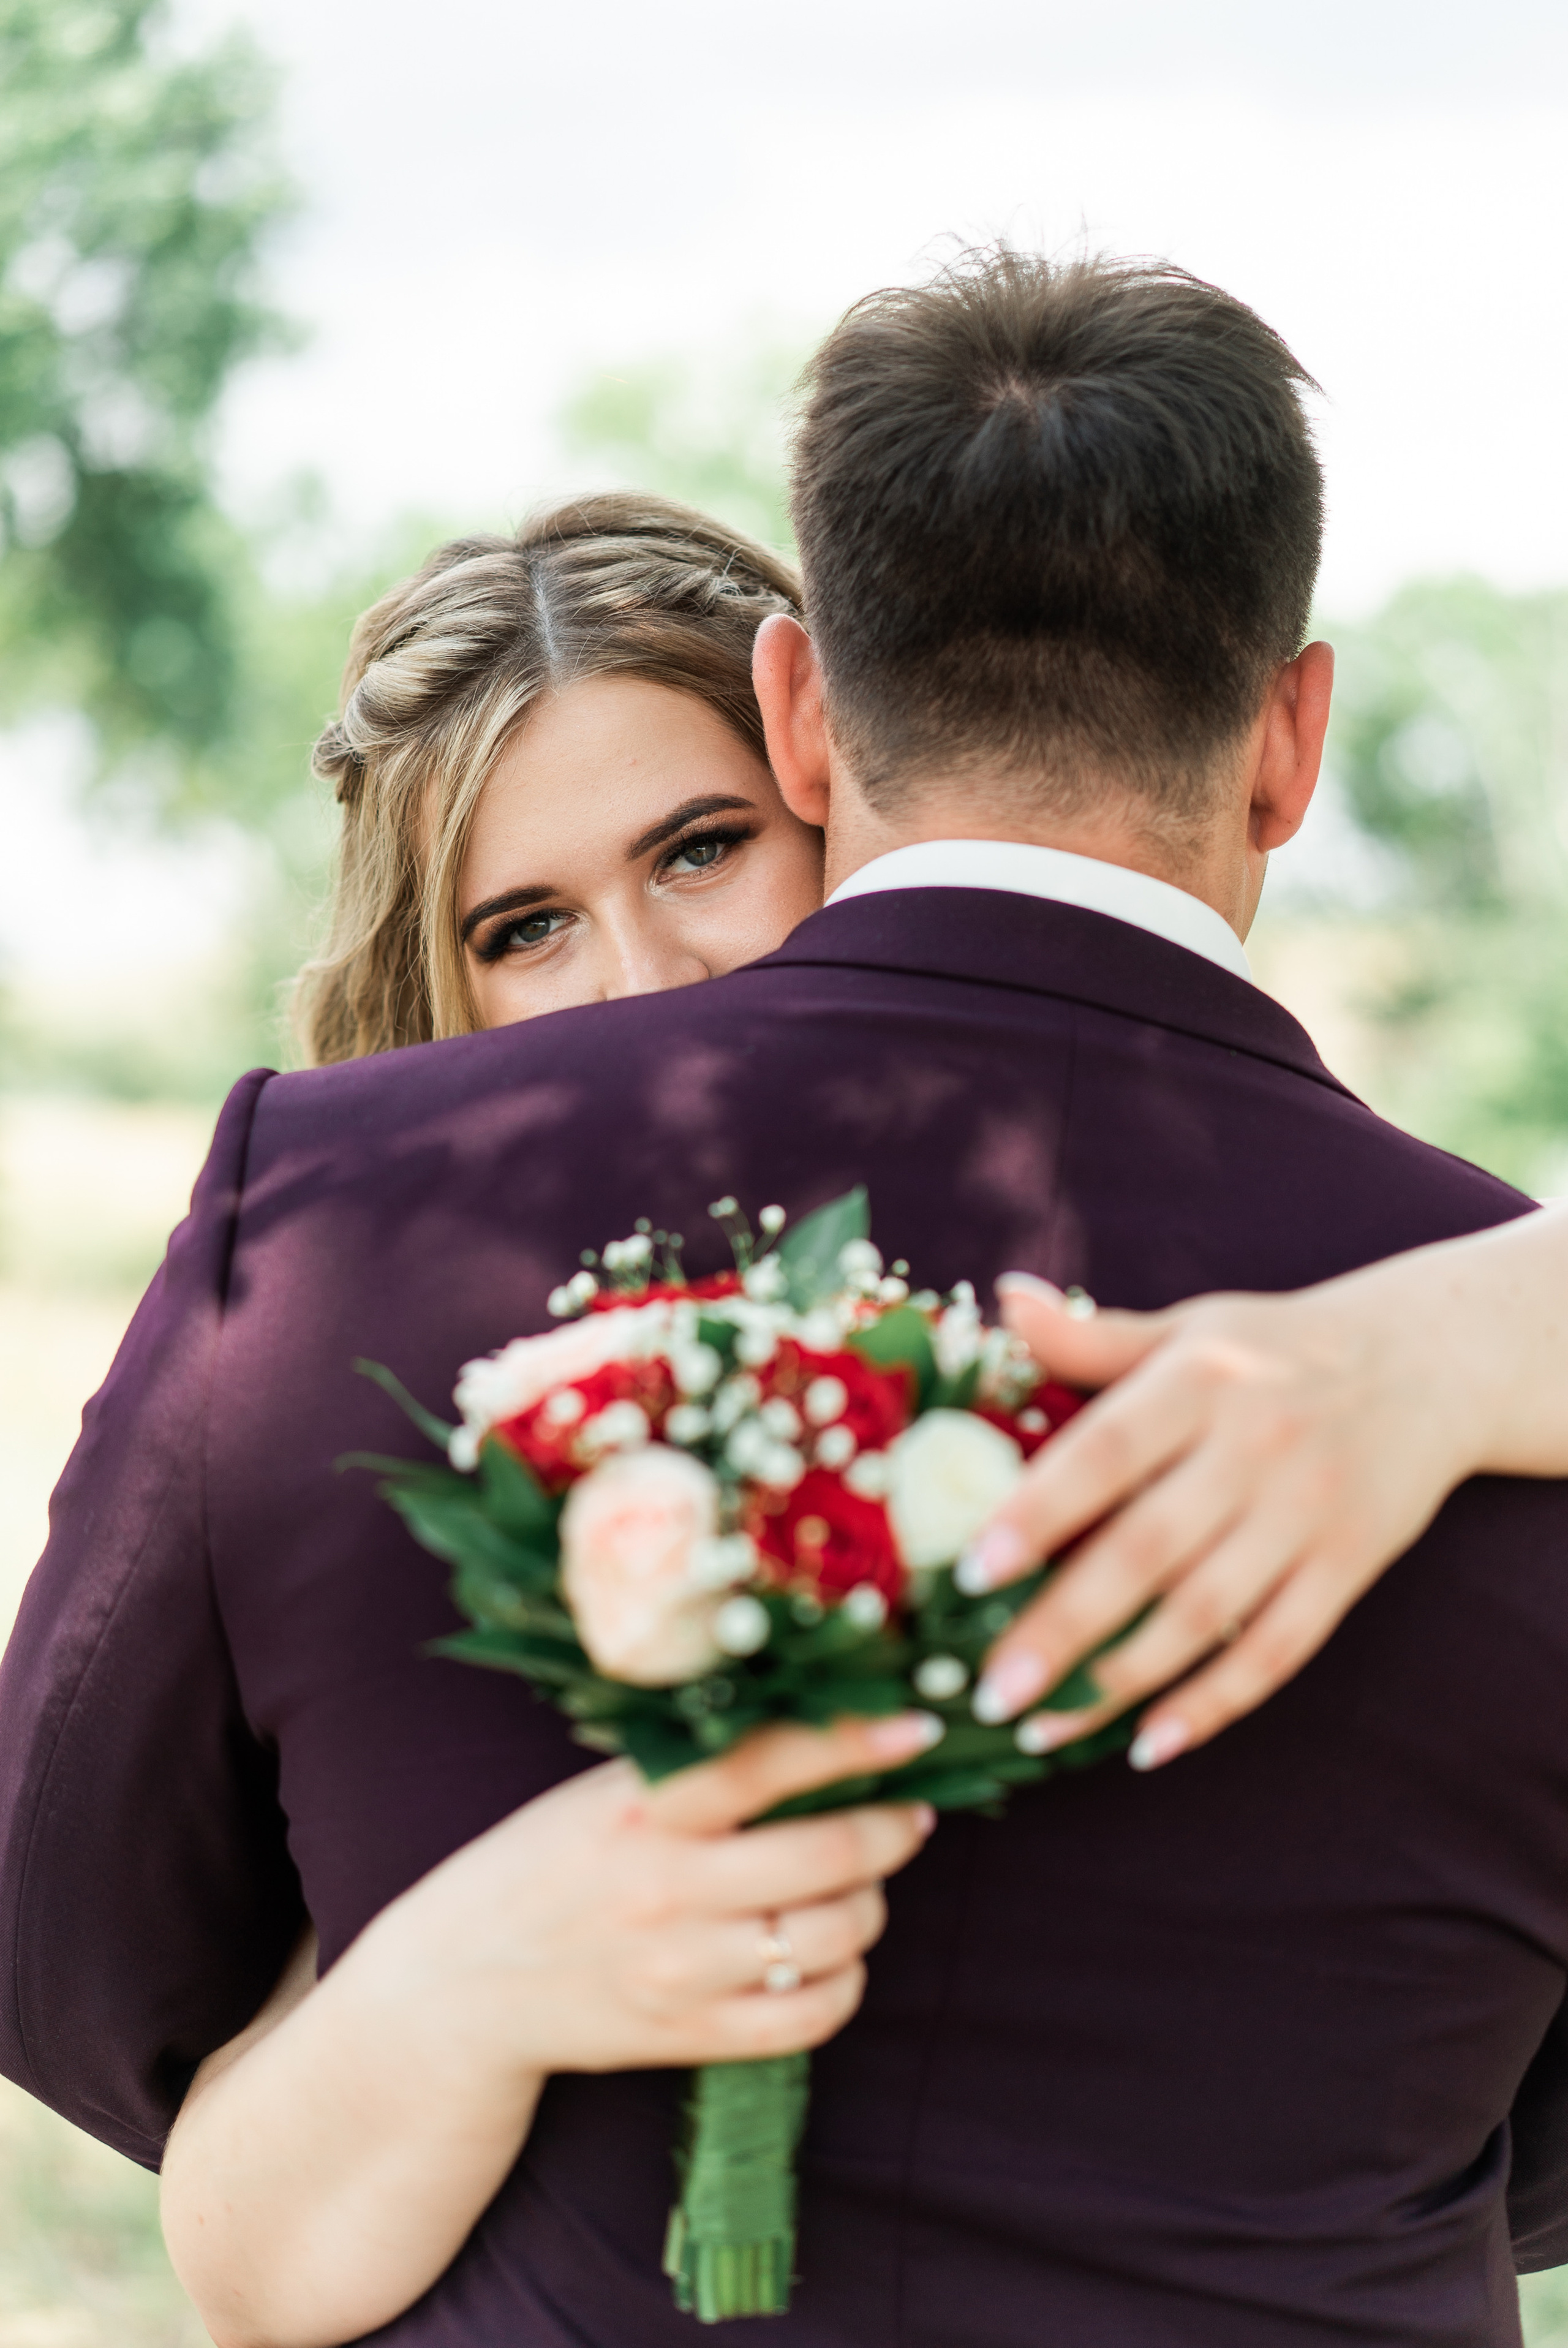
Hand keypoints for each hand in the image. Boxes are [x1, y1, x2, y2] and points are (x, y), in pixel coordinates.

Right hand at [163, 1711, 939, 2347]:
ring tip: (856, 1887)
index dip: (857, 1739)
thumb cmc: (544, 1867)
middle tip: (908, 1814)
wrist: (461, 1990)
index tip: (918, 1725)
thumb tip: (817, 1734)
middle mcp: (667, 1887)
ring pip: (835, 1935)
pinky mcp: (691, 2036)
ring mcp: (683, 1969)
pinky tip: (828, 1955)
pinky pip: (813, 2015)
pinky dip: (844, 1981)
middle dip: (892, 1831)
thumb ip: (697, 1769)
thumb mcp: (601, 1793)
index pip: (771, 1759)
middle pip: (830, 1856)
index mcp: (642, 1807)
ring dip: (869, 1906)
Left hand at [961, 1264, 1491, 1767]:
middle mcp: (1254, 1448)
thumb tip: (1007, 1299)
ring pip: (1204, 1615)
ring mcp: (1306, 1513)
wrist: (1428, 1361)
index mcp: (1200, 1382)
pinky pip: (1277, 1651)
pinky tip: (1148, 1744)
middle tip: (990, 1689)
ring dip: (1119, 1681)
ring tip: (1041, 1729)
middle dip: (1063, 1626)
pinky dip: (1213, 1704)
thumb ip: (1093, 1337)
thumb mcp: (1189, 1329)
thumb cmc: (1274, 1348)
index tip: (970, 1572)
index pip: (1106, 1454)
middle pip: (1146, 1551)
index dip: (1038, 1513)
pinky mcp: (1348, 1567)